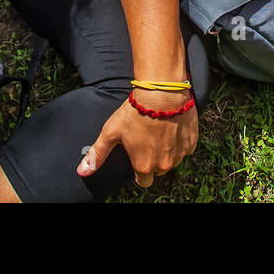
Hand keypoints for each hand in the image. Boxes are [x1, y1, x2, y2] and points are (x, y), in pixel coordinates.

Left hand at [77, 90, 197, 187]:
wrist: (161, 92)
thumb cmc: (134, 111)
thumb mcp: (111, 132)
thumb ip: (97, 154)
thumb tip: (82, 172)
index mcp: (144, 166)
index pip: (143, 181)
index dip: (139, 168)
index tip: (137, 154)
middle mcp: (164, 164)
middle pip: (158, 170)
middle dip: (153, 159)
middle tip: (147, 139)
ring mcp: (180, 154)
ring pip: (173, 160)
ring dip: (167, 150)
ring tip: (159, 131)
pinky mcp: (192, 141)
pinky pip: (185, 148)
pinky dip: (179, 141)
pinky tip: (171, 126)